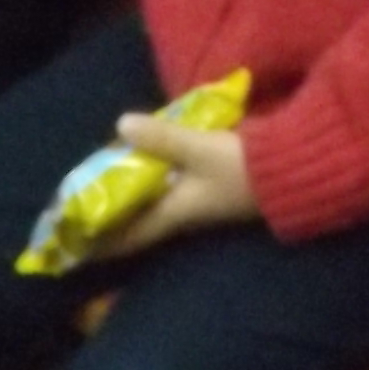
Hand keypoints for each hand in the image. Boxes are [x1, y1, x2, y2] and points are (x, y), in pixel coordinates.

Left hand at [88, 115, 259, 258]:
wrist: (293, 173)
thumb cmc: (242, 169)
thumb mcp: (200, 150)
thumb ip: (163, 138)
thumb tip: (121, 125)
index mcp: (174, 213)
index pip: (130, 236)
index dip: (102, 243)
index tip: (75, 244)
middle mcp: (184, 214)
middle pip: (140, 220)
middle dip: (114, 215)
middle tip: (87, 201)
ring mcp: (201, 202)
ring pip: (157, 203)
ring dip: (135, 195)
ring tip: (113, 178)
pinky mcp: (215, 187)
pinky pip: (175, 188)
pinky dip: (158, 179)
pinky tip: (153, 162)